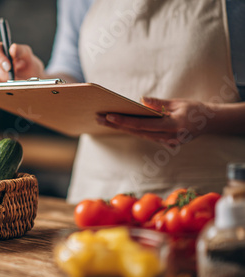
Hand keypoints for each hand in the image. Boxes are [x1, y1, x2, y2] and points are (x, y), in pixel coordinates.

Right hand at [0, 42, 44, 84]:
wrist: (33, 79)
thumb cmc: (29, 63)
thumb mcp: (27, 55)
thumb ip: (20, 50)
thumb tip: (13, 47)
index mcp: (1, 50)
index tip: (8, 67)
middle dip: (4, 74)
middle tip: (13, 78)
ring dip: (7, 82)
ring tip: (17, 83)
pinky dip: (4, 88)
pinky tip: (11, 88)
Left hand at [96, 97, 215, 144]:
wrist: (212, 123)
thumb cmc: (195, 109)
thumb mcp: (179, 103)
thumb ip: (159, 104)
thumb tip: (141, 100)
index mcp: (173, 127)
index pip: (142, 125)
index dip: (124, 121)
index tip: (108, 115)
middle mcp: (168, 138)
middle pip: (136, 132)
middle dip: (116, 124)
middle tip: (97, 118)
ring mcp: (167, 142)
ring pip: (139, 135)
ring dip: (121, 127)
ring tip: (103, 120)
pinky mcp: (165, 143)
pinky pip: (145, 136)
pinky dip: (131, 130)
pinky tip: (118, 124)